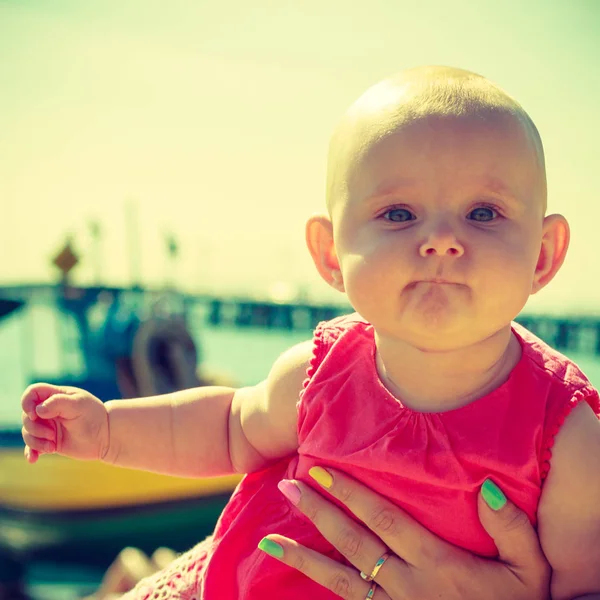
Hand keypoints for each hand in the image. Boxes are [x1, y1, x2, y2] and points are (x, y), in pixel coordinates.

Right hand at [21, 383, 108, 463]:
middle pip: (26, 416)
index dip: (27, 402)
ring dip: (35, 441)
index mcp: (56, 396)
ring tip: (52, 446)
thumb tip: (37, 410)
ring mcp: (48, 427)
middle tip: (52, 434)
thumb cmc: (94, 416)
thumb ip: (58, 403)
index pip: (32, 393)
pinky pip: (32, 447)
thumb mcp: (79, 405)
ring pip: (28, 432)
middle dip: (35, 428)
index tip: (35, 414)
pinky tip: (34, 459)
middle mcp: (49, 411)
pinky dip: (31, 452)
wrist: (105, 436)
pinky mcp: (49, 442)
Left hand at [260, 468, 549, 599]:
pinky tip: (295, 583)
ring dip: (303, 556)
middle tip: (288, 486)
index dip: (351, 493)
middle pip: (353, 542)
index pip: (384, 519)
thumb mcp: (529, 569)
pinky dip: (319, 594)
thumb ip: (510, 528)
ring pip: (338, 580)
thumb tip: (488, 486)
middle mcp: (408, 584)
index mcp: (438, 563)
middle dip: (318, 512)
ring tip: (269, 539)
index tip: (321, 470)